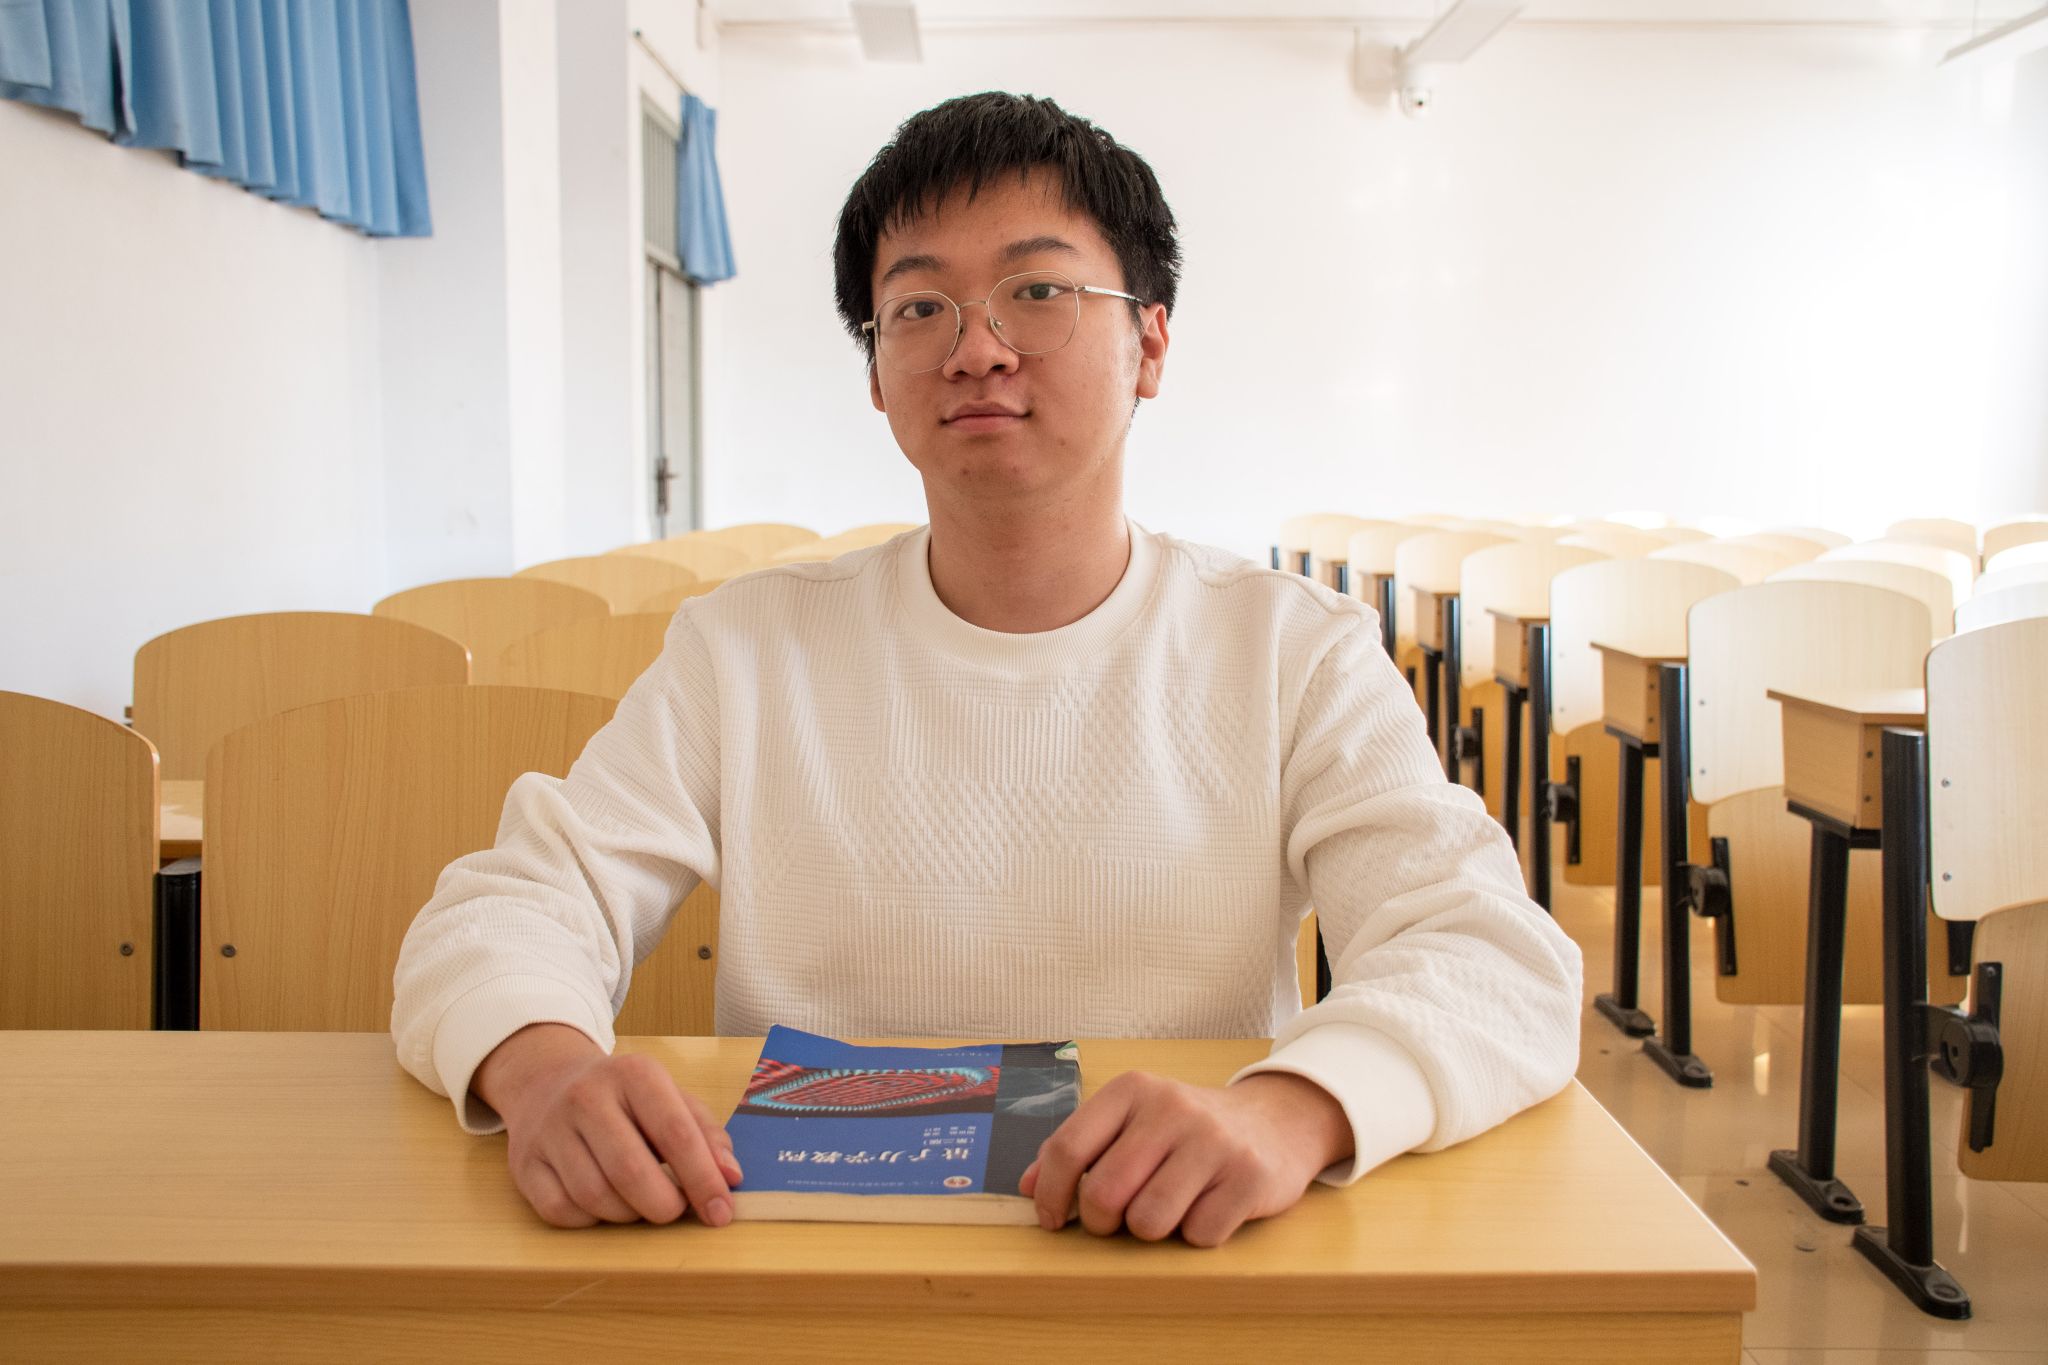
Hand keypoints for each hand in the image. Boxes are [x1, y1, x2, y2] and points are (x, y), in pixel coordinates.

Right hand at [473, 1023, 743, 1228]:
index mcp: (634, 1074)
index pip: (675, 1133)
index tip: (721, 1212)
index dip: (703, 1179)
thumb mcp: (671, 1098)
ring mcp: (550, 1130)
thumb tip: (730, 1177)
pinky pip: (562, 1211)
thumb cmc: (624, 1098)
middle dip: (663, 1205)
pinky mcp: (524, 1164)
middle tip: (675, 1211)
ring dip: (628, 1214)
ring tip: (641, 1202)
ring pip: (595, 1196)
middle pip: (630, 1171)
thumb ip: (707, 1135)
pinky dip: (591, 1221)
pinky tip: (603, 1204)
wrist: (547, 1081)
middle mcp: (587, 1097)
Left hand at [1017, 1071, 1350, 1247]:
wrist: (1274, 1122)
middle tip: (1117, 1219)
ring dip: (1152, 1231)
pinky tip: (1208, 1207)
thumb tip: (1027, 1187)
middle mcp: (1172, 1108)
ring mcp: (1214, 1141)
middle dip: (1102, 1222)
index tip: (1053, 1220)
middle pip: (1104, 1194)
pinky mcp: (1250, 1176)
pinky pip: (1199, 1235)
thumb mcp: (1132, 1121)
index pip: (1069, 1148)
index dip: (1051, 1195)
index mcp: (1133, 1090)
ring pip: (1149, 1221)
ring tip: (1168, 1207)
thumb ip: (1080, 1149)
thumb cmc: (1186, 1131)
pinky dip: (1197, 1234)